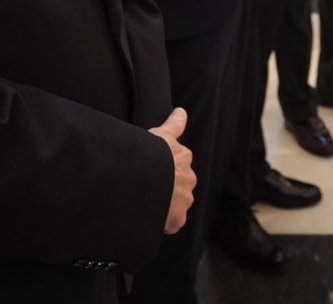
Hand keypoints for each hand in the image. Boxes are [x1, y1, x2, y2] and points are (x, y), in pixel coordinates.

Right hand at [148, 107, 195, 234]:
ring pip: (175, 204)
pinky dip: (162, 223)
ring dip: (164, 205)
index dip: (168, 166)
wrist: (145, 179)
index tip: (161, 169)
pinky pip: (171, 223)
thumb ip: (174, 125)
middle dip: (166, 187)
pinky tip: (148, 216)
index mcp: (183, 157)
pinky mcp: (178, 218)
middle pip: (177, 184)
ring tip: (144, 202)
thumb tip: (181, 110)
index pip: (179, 162)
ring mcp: (185, 199)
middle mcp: (188, 178)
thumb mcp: (160, 135)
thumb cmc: (149, 154)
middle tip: (146, 187)